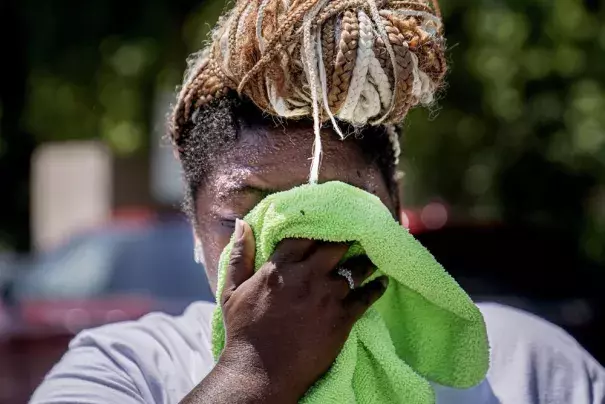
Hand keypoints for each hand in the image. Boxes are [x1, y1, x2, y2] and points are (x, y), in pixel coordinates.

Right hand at [216, 219, 387, 402]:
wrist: (260, 373)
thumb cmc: (243, 331)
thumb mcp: (231, 290)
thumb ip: (239, 255)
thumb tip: (241, 222)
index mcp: (280, 267)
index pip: (305, 235)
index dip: (318, 228)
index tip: (328, 225)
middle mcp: (307, 276)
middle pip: (335, 246)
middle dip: (345, 240)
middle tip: (355, 236)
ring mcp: (327, 297)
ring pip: (355, 269)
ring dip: (364, 262)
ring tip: (370, 258)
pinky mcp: (342, 319)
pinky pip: (367, 297)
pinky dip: (376, 288)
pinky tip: (381, 282)